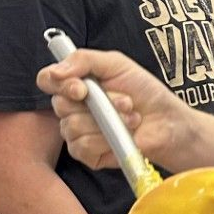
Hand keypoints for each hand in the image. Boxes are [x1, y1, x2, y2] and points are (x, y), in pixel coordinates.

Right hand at [37, 48, 195, 171]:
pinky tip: (122, 135)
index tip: (81, 88)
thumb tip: (56, 71)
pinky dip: (105, 140)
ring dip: (108, 121)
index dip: (57, 83)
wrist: (167, 120)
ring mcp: (77, 132)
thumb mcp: (117, 64)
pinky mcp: (87, 154)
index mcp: (75, 84)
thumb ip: (84, 59)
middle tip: (125, 101)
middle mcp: (72, 108)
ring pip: (72, 127)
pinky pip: (82, 147)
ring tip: (130, 118)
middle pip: (60, 105)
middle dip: (99, 103)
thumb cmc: (144, 91)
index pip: (47, 80)